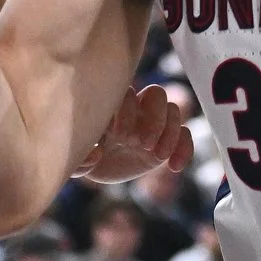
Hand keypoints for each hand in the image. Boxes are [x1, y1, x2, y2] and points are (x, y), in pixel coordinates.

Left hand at [76, 83, 192, 183]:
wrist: (98, 165)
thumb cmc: (83, 152)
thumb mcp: (75, 158)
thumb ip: (79, 159)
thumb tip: (96, 154)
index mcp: (113, 104)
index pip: (127, 94)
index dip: (126, 111)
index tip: (118, 136)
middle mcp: (137, 108)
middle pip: (157, 94)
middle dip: (154, 118)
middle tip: (142, 143)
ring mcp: (154, 123)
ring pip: (173, 110)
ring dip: (170, 133)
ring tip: (158, 156)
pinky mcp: (167, 140)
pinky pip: (185, 135)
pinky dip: (184, 148)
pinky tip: (174, 167)